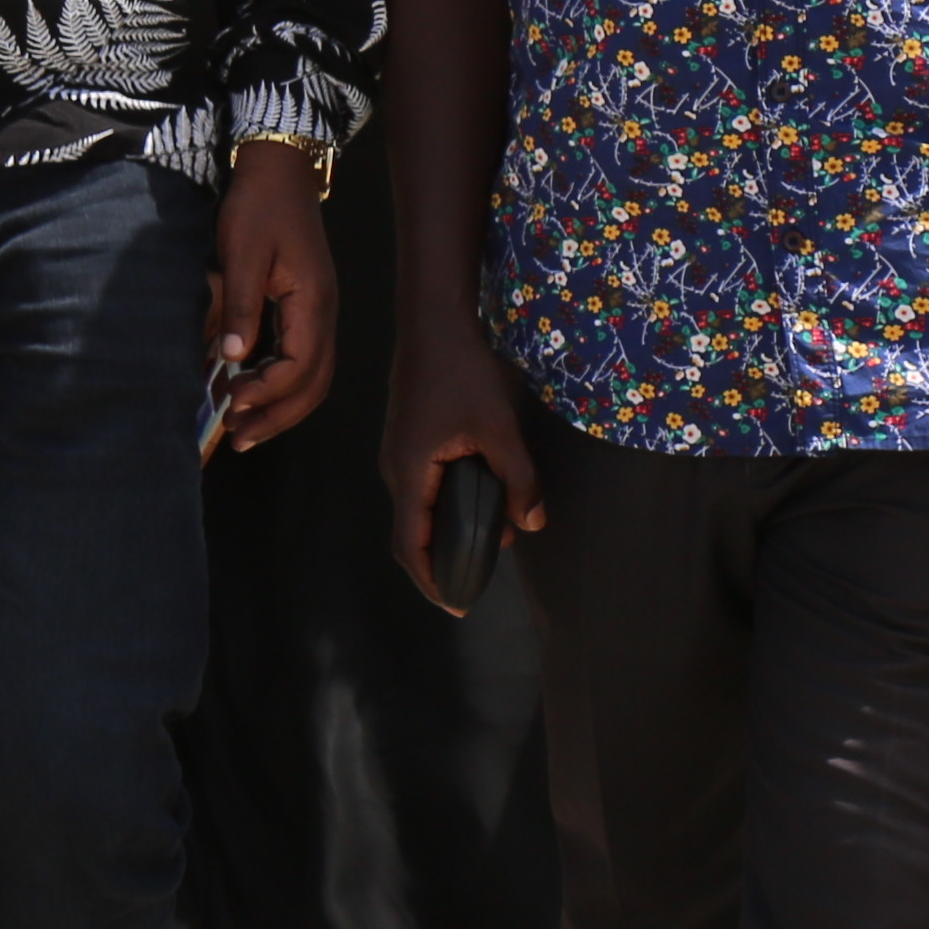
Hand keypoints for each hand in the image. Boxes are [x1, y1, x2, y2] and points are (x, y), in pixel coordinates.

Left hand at [201, 137, 335, 452]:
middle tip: (239, 437)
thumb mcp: (241, 253)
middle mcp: (324, 312)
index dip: (268, 392)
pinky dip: (279, 381)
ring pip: (312, 375)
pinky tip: (249, 388)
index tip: (232, 402)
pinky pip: (302, 356)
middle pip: (314, 383)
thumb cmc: (258, 205)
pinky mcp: (306, 306)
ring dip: (280, 405)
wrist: (278, 169)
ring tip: (243, 425)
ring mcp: (319, 310)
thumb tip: (235, 358)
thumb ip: (240, 305)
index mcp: (312, 301)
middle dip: (278, 415)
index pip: (299, 366)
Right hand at [376, 311, 546, 614]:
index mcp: (410, 472)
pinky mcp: (409, 441)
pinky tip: (480, 498)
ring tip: (490, 538)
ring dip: (448, 530)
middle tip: (480, 578)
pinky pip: (422, 488)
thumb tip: (532, 524)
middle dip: (442, 560)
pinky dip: (445, 506)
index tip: (456, 606)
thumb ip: (518, 478)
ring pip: (417, 508)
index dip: (429, 580)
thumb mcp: (499, 427)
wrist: (434, 323)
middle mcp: (396, 469)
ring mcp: (399, 454)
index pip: (409, 543)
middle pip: (410, 531)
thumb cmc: (462, 372)